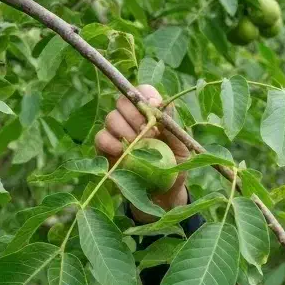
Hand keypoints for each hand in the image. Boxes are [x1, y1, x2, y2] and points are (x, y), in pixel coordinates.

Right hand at [94, 84, 189, 219]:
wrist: (164, 193)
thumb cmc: (177, 166)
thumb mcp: (183, 147)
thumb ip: (172, 125)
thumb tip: (162, 105)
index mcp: (151, 113)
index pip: (143, 91)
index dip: (145, 94)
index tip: (154, 106)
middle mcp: (132, 119)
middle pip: (123, 101)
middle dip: (135, 114)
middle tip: (147, 132)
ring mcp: (117, 133)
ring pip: (111, 117)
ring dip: (124, 129)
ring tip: (137, 144)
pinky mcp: (106, 150)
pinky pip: (101, 137)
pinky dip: (109, 142)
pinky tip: (121, 151)